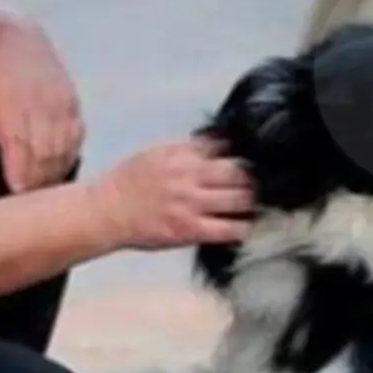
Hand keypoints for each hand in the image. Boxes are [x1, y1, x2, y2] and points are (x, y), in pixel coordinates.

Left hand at [0, 15, 84, 191]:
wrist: (13, 34)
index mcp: (11, 102)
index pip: (20, 146)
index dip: (21, 174)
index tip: (17, 195)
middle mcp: (41, 103)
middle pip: (44, 153)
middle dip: (37, 182)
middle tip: (27, 208)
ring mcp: (61, 102)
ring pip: (63, 148)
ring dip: (53, 173)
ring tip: (42, 196)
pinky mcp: (72, 102)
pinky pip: (76, 137)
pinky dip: (68, 157)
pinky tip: (57, 171)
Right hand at [89, 137, 253, 249]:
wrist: (105, 212)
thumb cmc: (130, 183)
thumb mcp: (160, 153)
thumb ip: (192, 149)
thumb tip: (222, 142)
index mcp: (183, 155)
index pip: (226, 147)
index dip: (246, 152)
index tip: (259, 157)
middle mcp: (189, 176)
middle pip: (240, 172)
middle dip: (256, 177)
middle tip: (267, 183)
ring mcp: (191, 204)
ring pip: (240, 199)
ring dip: (255, 201)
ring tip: (262, 204)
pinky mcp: (189, 230)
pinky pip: (228, 229)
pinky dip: (243, 227)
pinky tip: (248, 226)